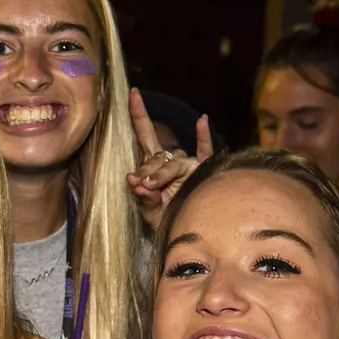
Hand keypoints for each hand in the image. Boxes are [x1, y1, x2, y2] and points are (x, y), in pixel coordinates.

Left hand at [127, 87, 212, 231]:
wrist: (188, 233)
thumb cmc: (165, 221)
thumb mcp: (150, 213)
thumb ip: (144, 198)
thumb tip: (135, 182)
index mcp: (155, 167)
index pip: (145, 136)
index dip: (139, 122)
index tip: (133, 105)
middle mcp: (172, 161)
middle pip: (156, 157)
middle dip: (147, 170)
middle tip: (140, 184)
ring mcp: (188, 165)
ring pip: (174, 162)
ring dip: (163, 173)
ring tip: (153, 185)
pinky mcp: (204, 170)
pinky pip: (206, 152)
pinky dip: (203, 137)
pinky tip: (202, 120)